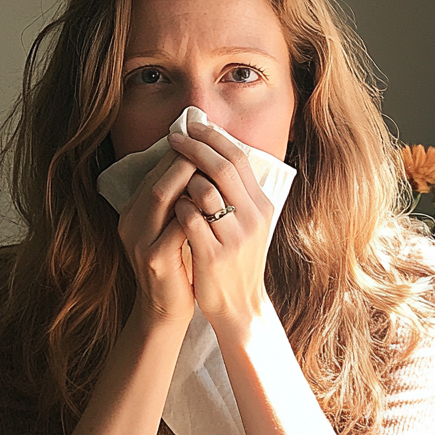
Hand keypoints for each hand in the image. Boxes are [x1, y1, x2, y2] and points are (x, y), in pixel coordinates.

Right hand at [117, 149, 197, 327]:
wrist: (166, 310)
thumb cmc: (177, 264)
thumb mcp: (173, 228)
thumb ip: (180, 200)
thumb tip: (204, 164)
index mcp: (133, 211)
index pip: (155, 171)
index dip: (180, 153)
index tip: (205, 139)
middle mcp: (130, 222)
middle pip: (156, 178)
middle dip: (184, 159)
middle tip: (211, 147)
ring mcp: (138, 241)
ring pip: (160, 197)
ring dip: (188, 179)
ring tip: (213, 170)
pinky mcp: (154, 261)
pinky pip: (175, 228)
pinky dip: (194, 213)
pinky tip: (213, 206)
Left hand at [167, 121, 273, 333]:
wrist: (240, 307)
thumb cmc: (238, 262)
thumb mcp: (248, 225)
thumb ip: (237, 194)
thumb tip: (216, 154)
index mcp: (262, 207)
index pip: (239, 159)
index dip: (214, 139)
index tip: (192, 127)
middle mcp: (252, 218)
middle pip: (222, 168)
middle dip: (195, 148)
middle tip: (174, 137)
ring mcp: (234, 238)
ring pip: (204, 190)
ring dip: (183, 179)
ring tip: (173, 179)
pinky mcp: (213, 255)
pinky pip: (189, 219)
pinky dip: (177, 207)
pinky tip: (172, 208)